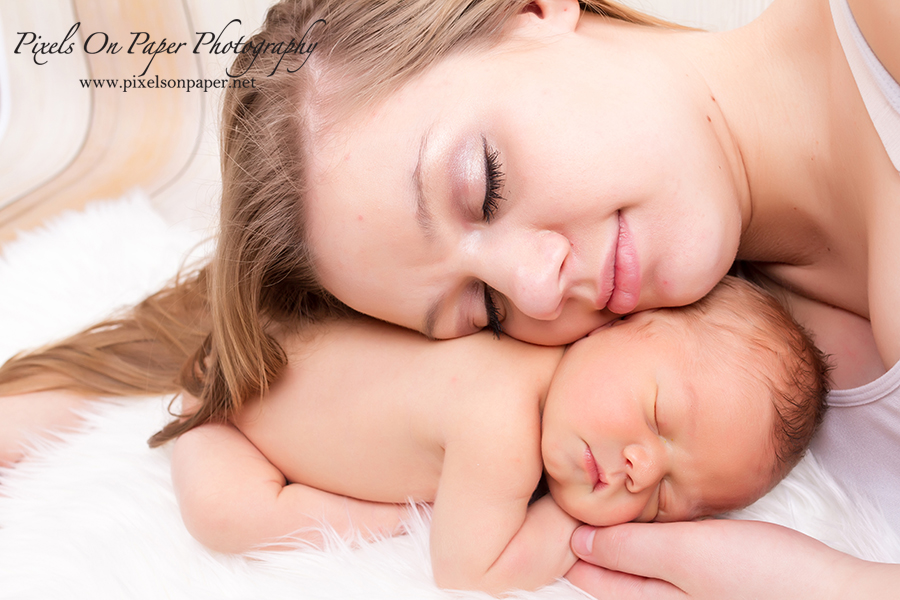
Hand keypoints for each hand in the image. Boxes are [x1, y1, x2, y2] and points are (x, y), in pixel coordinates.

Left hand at [565, 519, 878, 599]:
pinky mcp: (714, 581)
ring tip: (598, 507)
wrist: (833, 595)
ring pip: (639, 568)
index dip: (566, 545)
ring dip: (619, 541)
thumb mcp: (686, 556)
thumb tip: (574, 542)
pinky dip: (651, 541)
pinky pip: (667, 563)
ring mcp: (692, 594)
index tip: (545, 513)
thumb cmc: (761, 578)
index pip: (592, 576)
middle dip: (587, 544)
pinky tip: (652, 520)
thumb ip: (630, 550)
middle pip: (613, 574)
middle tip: (562, 507)